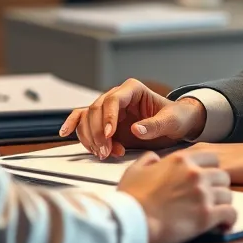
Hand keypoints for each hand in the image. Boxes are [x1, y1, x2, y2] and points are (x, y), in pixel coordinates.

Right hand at [59, 79, 206, 158]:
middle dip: (98, 133)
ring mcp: (109, 109)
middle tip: (106, 152)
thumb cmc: (176, 118)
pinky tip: (64, 133)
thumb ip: (155, 125)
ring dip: (90, 137)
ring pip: (88, 118)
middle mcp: (118, 96)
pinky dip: (73, 125)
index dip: (108, 117)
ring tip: (104, 153)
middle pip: (96, 110)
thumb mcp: (172, 121)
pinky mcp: (104, 121)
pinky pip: (83, 120)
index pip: (113, 99)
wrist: (177, 124)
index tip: (109, 135)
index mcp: (133, 89)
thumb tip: (136, 128)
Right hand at [117, 148, 236, 242]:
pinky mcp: (206, 215)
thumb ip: (148, 160)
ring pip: (228, 194)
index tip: (207, 180)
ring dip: (223, 204)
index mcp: (181, 160)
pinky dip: (229, 219)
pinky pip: (230, 213)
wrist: (131, 221)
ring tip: (216, 213)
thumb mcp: (135, 170)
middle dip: (219, 187)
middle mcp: (196, 173)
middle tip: (212, 198)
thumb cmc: (130, 197)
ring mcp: (202, 194)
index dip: (212, 169)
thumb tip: (156, 159)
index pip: (212, 158)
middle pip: (223, 176)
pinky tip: (223, 225)